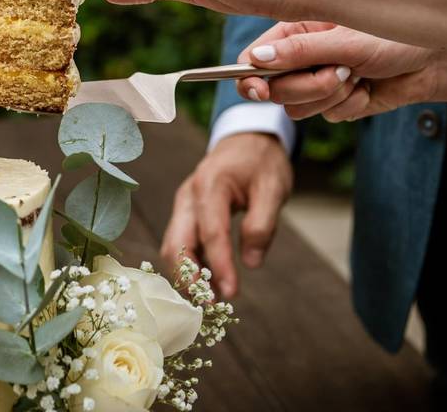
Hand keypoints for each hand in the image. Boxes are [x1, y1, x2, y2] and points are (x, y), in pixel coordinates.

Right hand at [160, 132, 291, 298]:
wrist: (246, 140)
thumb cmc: (261, 162)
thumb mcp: (274, 188)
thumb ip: (263, 224)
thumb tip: (252, 264)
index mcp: (210, 186)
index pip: (210, 233)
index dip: (219, 266)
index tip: (231, 294)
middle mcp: (188, 196)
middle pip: (176, 243)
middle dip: (190, 277)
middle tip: (211, 305)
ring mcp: (183, 205)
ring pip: (173, 246)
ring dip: (187, 275)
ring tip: (211, 299)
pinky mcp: (185, 214)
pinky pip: (180, 243)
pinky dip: (189, 265)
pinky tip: (206, 283)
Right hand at [234, 22, 439, 121]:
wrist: (433, 60)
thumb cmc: (393, 36)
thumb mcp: (346, 40)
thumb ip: (300, 51)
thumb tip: (257, 59)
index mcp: (293, 32)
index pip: (252, 59)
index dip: (250, 77)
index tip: (261, 90)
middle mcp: (299, 58)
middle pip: (274, 90)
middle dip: (309, 86)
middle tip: (341, 72)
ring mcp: (315, 82)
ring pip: (297, 108)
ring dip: (331, 96)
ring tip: (358, 75)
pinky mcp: (334, 103)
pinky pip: (326, 116)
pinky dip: (350, 105)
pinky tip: (368, 86)